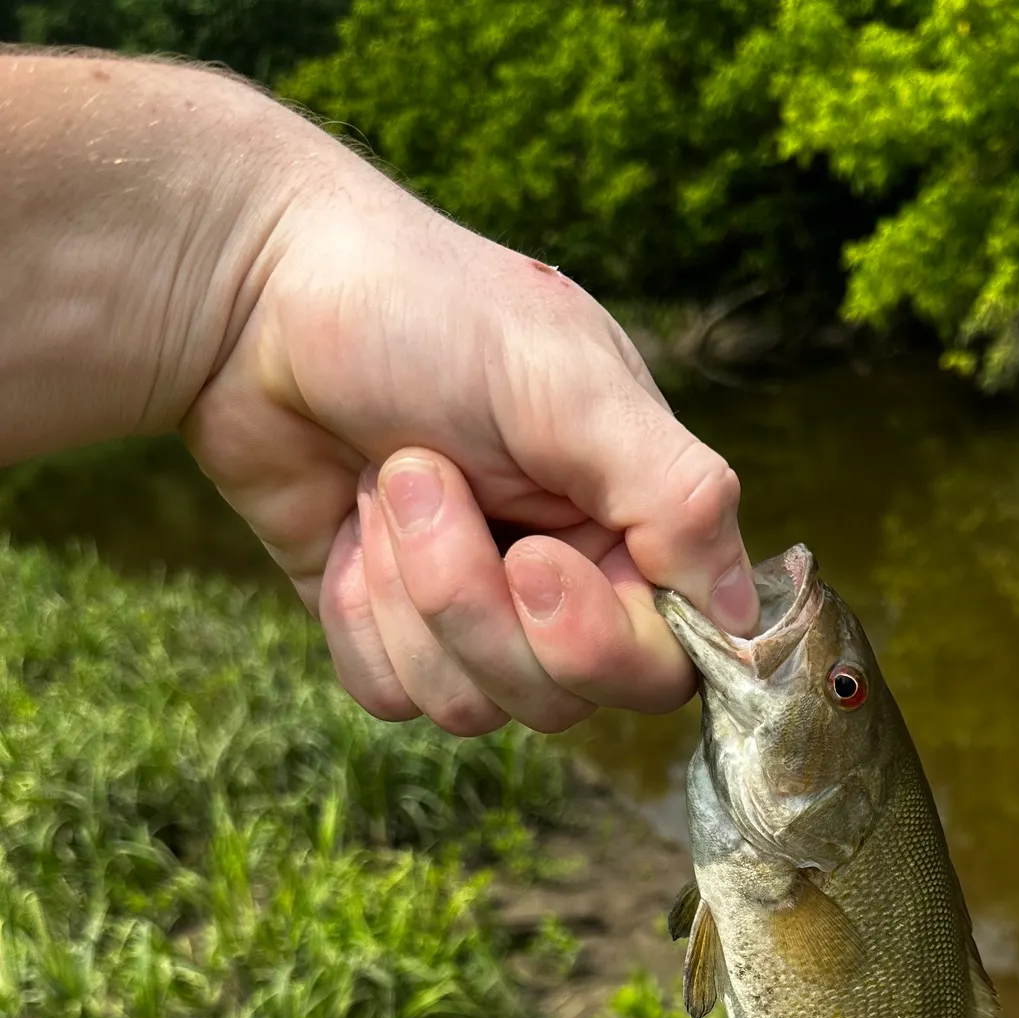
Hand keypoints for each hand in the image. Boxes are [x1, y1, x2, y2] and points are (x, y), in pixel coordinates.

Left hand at [184, 157, 756, 735]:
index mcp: (633, 526)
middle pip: (560, 698)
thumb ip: (675, 494)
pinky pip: (393, 697)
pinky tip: (345, 526)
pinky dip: (358, 615)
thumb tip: (748, 617)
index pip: (665, 661)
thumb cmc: (425, 310)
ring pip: (472, 707)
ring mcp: (476, 617)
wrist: (255, 295)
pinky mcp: (392, 636)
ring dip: (409, 590)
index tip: (532, 560)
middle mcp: (568, 585)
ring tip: (386, 479)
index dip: (597, 642)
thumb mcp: (571, 383)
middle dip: (475, 601)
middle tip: (423, 475)